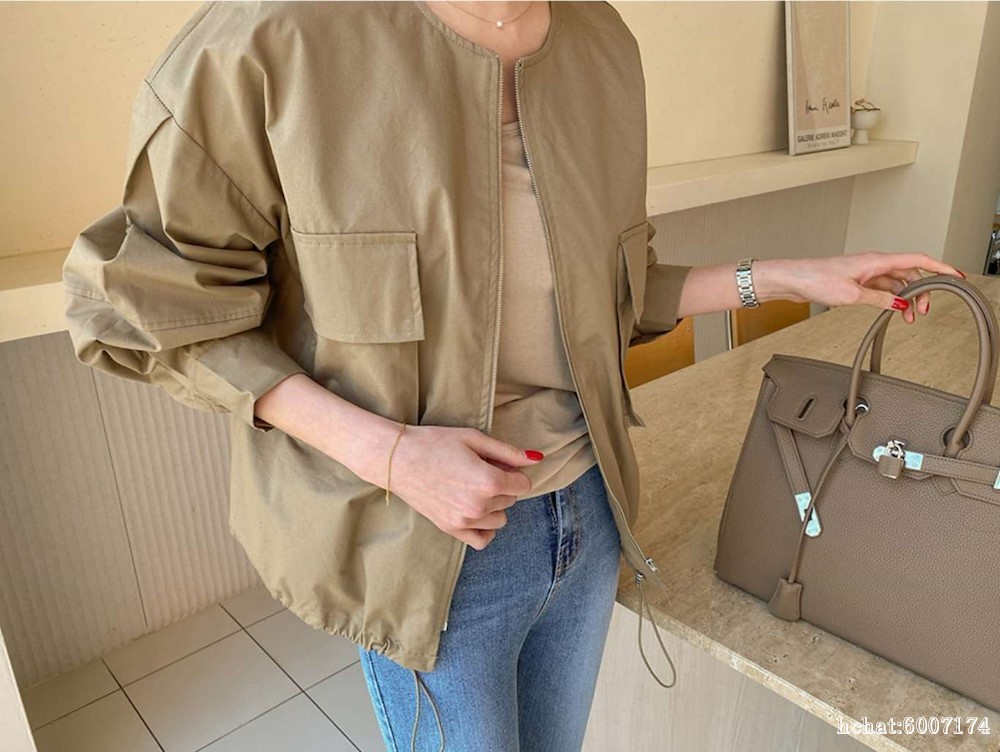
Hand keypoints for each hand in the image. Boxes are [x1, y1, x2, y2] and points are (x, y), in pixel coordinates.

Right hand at [367, 424, 541, 549]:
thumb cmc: (435, 443)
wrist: (397, 459)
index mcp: (489, 481)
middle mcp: (480, 506)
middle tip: (477, 470)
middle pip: (511, 500)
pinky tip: (473, 511)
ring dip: (493, 505)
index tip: (495, 463)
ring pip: (499, 519)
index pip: (523, 484)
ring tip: (471, 488)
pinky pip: (482, 540)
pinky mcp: (451, 529)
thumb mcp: (474, 439)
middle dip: (501, 485)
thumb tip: (537, 459)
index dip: (512, 471)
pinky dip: (484, 528)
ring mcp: (465, 521)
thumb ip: (508, 452)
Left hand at [766, 252, 966, 323]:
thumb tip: (900, 305)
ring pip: (898, 282)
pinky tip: (894, 311)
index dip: (939, 267)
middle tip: (924, 312)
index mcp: (876, 260)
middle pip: (910, 273)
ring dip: (907, 298)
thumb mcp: (852, 295)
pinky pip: (884, 288)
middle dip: (923, 291)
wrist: (794, 279)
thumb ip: (879, 299)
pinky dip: (892, 300)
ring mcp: (867, 272)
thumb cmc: (816, 280)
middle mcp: (874, 263)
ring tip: (910, 318)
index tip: (955, 276)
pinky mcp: (858, 281)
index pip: (917, 260)